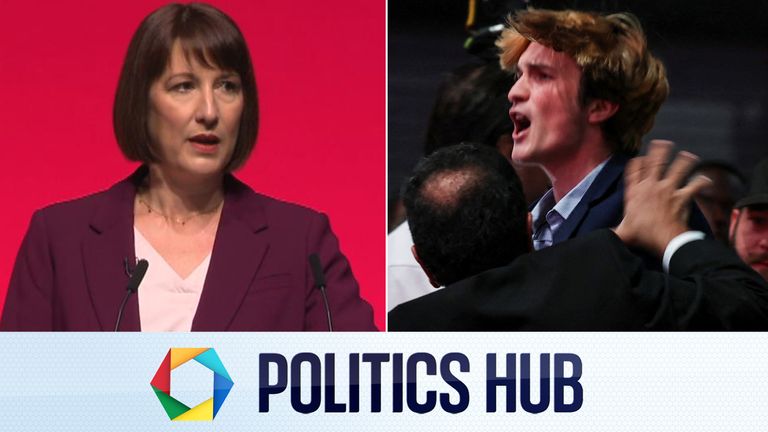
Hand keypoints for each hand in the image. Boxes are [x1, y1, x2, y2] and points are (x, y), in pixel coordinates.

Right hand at [614, 140, 711, 255]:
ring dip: (684, 161)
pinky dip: (701, 182)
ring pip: (677, 169)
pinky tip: (705, 179)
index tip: (639, 157)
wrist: (662, 238)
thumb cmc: (642, 235)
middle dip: (659, 151)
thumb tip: (603, 237)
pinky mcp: (682, 196)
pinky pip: (694, 186)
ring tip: (688, 155)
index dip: (636, 162)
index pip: (633, 171)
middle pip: (655, 163)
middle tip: (663, 142)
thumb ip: (614, 232)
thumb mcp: (623, 233)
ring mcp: (667, 190)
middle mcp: (651, 187)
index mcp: (635, 192)